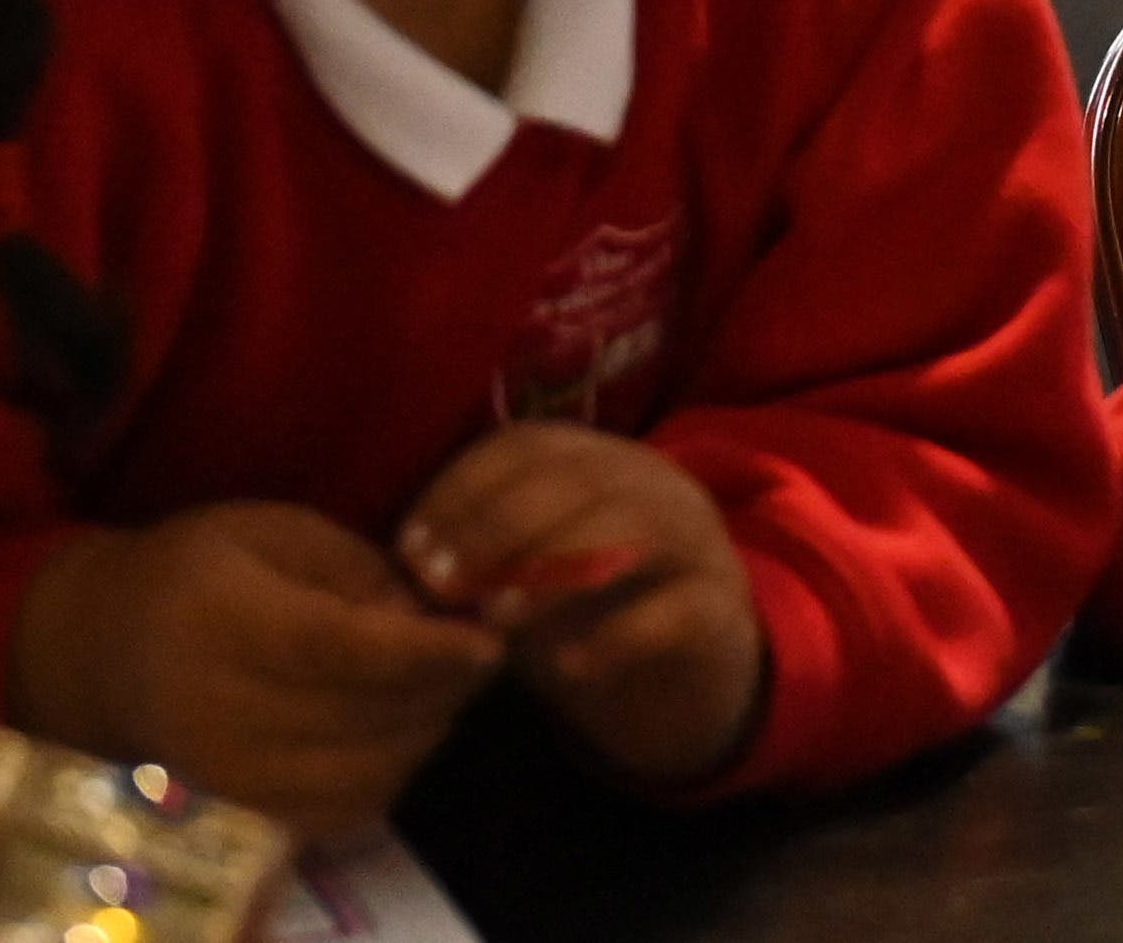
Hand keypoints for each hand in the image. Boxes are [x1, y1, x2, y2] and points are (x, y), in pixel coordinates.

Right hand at [5, 500, 502, 839]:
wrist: (98, 653)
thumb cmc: (197, 572)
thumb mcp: (275, 533)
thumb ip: (358, 571)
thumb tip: (433, 618)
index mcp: (224, 623)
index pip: (342, 653)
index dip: (426, 653)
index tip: (488, 642)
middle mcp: (218, 713)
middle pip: (362, 720)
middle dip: (440, 692)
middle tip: (475, 656)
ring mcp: (225, 779)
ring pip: (363, 777)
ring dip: (422, 735)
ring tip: (440, 688)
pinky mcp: (237, 816)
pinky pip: (340, 814)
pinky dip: (388, 777)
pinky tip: (398, 732)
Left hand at [395, 422, 768, 793]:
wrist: (686, 676)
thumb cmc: (584, 616)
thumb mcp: (523, 579)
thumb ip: (477, 565)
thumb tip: (402, 575)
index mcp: (596, 462)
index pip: (527, 446)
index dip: (463, 489)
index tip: (410, 549)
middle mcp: (651, 482)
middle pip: (579, 476)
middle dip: (499, 526)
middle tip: (442, 585)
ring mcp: (695, 540)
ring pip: (634, 525)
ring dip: (555, 569)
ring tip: (497, 620)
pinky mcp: (720, 607)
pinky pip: (677, 609)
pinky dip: (619, 635)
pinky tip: (569, 666)